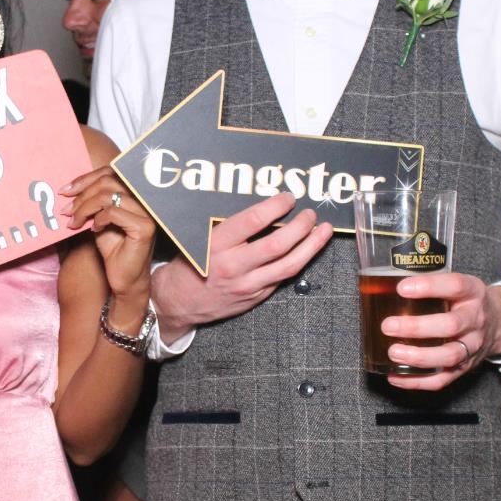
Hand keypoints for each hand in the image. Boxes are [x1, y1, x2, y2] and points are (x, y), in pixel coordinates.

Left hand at [61, 168, 157, 307]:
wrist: (124, 279)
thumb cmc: (114, 250)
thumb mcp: (98, 220)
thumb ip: (92, 202)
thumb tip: (70, 188)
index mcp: (135, 193)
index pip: (110, 172)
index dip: (85, 179)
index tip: (65, 190)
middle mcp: (144, 200)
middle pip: (107, 181)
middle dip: (82, 195)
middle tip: (66, 211)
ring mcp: (147, 213)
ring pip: (108, 196)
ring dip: (84, 208)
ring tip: (74, 222)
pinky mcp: (145, 227)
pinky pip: (113, 212)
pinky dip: (98, 219)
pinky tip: (93, 230)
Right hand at [151, 193, 333, 342]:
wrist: (177, 303)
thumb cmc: (189, 265)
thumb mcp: (200, 239)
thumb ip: (229, 227)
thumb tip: (262, 207)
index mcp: (217, 246)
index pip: (254, 220)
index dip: (276, 206)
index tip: (288, 198)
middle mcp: (234, 266)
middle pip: (278, 245)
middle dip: (301, 226)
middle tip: (310, 214)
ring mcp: (247, 286)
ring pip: (289, 266)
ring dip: (311, 246)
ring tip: (323, 231)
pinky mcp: (255, 298)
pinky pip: (281, 279)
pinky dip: (297, 262)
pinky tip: (306, 251)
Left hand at [381, 275, 500, 390]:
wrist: (499, 322)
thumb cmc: (465, 301)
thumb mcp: (458, 285)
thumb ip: (431, 284)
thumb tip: (383, 285)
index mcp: (473, 293)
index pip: (455, 286)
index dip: (428, 287)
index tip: (401, 288)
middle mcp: (476, 320)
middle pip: (451, 325)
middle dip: (417, 327)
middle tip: (388, 326)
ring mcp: (472, 346)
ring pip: (449, 356)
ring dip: (419, 357)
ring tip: (393, 353)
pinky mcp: (465, 367)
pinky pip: (443, 379)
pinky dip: (417, 382)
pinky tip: (395, 376)